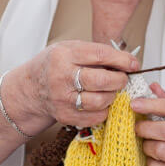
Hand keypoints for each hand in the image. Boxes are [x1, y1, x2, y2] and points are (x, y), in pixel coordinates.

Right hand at [18, 40, 137, 127]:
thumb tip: (127, 61)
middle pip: (102, 81)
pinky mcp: (65, 116)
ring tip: (110, 90)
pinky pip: (95, 116)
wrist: (31, 88)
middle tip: (122, 78)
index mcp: (64, 55)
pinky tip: (101, 102)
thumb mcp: (70, 49)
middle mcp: (61, 77)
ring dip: (113, 96)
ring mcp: (62, 99)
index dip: (122, 60)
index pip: (101, 55)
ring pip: (100, 101)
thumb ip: (95, 52)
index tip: (133, 64)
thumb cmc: (55, 65)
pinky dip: (104, 110)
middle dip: (120, 80)